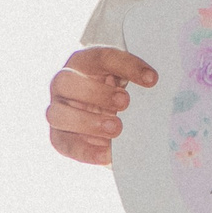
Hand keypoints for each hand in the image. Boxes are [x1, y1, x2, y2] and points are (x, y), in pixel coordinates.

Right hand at [47, 46, 156, 165]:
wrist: (108, 119)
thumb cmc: (120, 93)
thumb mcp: (128, 82)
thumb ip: (137, 80)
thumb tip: (154, 82)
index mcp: (84, 62)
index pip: (102, 57)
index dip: (127, 66)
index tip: (152, 79)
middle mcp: (63, 83)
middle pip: (66, 81)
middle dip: (95, 93)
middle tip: (125, 102)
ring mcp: (57, 110)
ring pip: (57, 114)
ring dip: (87, 122)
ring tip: (116, 129)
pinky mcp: (58, 135)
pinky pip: (63, 144)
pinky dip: (85, 151)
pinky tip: (108, 154)